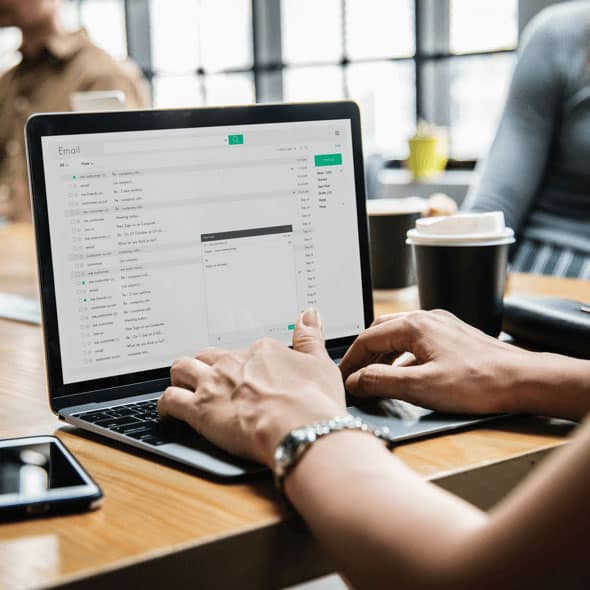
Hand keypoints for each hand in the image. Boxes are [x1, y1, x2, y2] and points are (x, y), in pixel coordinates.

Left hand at [157, 309, 345, 465]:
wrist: (300, 429)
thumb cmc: (313, 401)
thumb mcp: (319, 362)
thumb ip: (310, 337)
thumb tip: (309, 314)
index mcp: (261, 351)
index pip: (245, 351)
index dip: (246, 365)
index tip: (251, 377)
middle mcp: (233, 363)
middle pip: (209, 356)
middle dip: (208, 365)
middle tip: (214, 379)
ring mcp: (214, 384)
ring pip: (182, 369)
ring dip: (182, 376)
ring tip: (185, 386)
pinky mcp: (200, 409)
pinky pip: (170, 400)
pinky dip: (166, 405)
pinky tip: (169, 411)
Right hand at [340, 309, 537, 414]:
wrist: (523, 380)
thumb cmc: (479, 382)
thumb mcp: (421, 387)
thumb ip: (381, 382)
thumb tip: (355, 380)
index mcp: (414, 326)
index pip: (367, 339)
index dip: (350, 360)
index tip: (341, 378)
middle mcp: (427, 319)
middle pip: (381, 332)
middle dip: (364, 353)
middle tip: (354, 375)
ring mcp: (441, 326)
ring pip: (399, 335)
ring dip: (382, 354)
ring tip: (373, 376)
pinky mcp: (453, 336)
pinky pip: (416, 341)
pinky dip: (401, 355)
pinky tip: (404, 373)